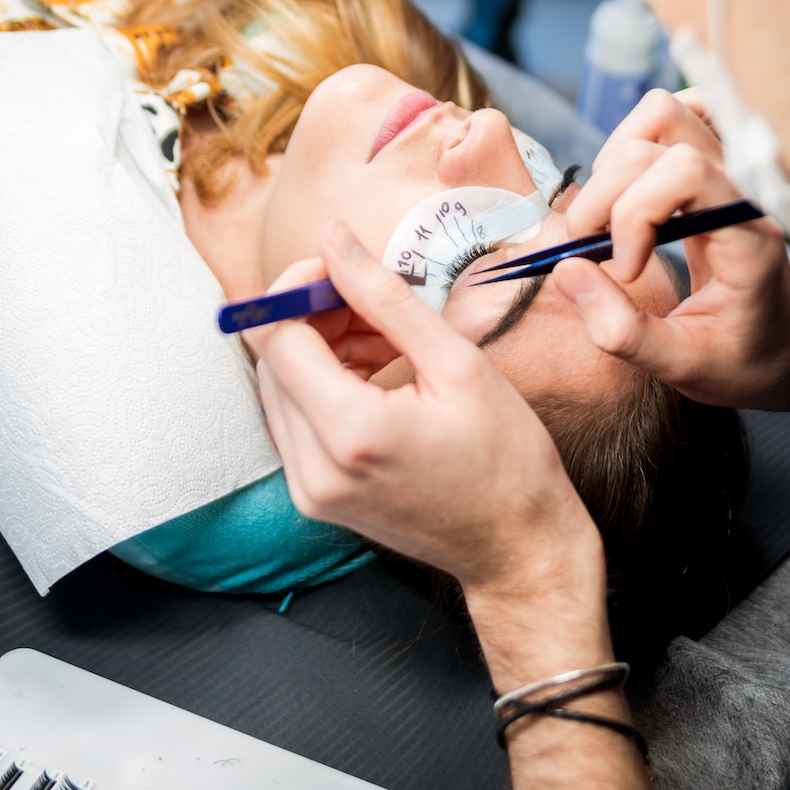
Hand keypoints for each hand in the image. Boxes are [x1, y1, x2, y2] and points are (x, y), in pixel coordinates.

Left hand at [242, 222, 603, 600]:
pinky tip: (377, 373)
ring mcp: (309, 489)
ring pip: (280, 386)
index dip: (300, 286)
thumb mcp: (458, 364)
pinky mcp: (315, 497)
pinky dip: (326, 384)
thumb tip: (334, 239)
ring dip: (321, 347)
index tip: (343, 269)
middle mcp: (313, 468)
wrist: (518, 549)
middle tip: (376, 303)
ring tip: (387, 339)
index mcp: (350, 433)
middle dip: (314, 315)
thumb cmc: (507, 461)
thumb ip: (386, 298)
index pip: (277, 333)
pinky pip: (296, 420)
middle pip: (272, 358)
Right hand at [559, 88, 789, 408]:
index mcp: (748, 234)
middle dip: (605, 197)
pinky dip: (637, 143)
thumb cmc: (747, 361)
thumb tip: (566, 271)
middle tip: (596, 255)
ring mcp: (731, 169)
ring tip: (611, 223)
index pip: (684, 171)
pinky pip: (674, 117)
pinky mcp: (716, 165)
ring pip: (659, 114)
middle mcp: (743, 188)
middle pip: (654, 139)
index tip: (623, 273)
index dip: (633, 215)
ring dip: (614, 165)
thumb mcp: (683, 368)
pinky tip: (631, 196)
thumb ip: (623, 331)